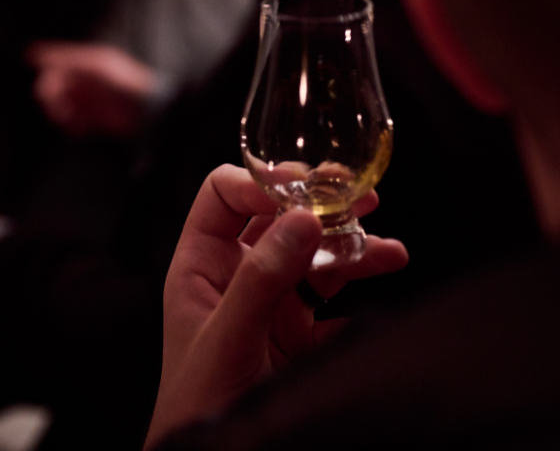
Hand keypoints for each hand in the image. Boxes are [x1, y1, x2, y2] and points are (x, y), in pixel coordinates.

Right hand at [27, 41, 158, 136]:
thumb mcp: (94, 67)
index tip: (33, 76)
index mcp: (85, 64)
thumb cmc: (124, 85)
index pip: (54, 62)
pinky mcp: (93, 118)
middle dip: (52, 99)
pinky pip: (72, 122)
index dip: (42, 69)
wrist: (146, 112)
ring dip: (61, 115)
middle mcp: (84, 80)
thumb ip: (65, 60)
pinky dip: (72, 126)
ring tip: (74, 123)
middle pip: (52, 87)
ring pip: (59, 106)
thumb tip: (35, 54)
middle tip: (60, 111)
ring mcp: (88, 100)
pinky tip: (82, 129)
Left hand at [144, 165, 406, 448]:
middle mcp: (237, 273)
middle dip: (318, 204)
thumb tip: (301, 220)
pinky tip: (383, 278)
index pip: (223, 196)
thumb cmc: (197, 401)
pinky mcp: (299, 331)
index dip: (258, 182)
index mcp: (202, 263)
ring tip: (387, 248)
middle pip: (277, 218)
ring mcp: (271, 300)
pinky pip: (335, 298)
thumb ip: (261, 280)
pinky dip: (361, 286)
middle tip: (357, 195)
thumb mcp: (227, 337)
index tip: (300, 190)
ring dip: (351, 244)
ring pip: (313, 254)